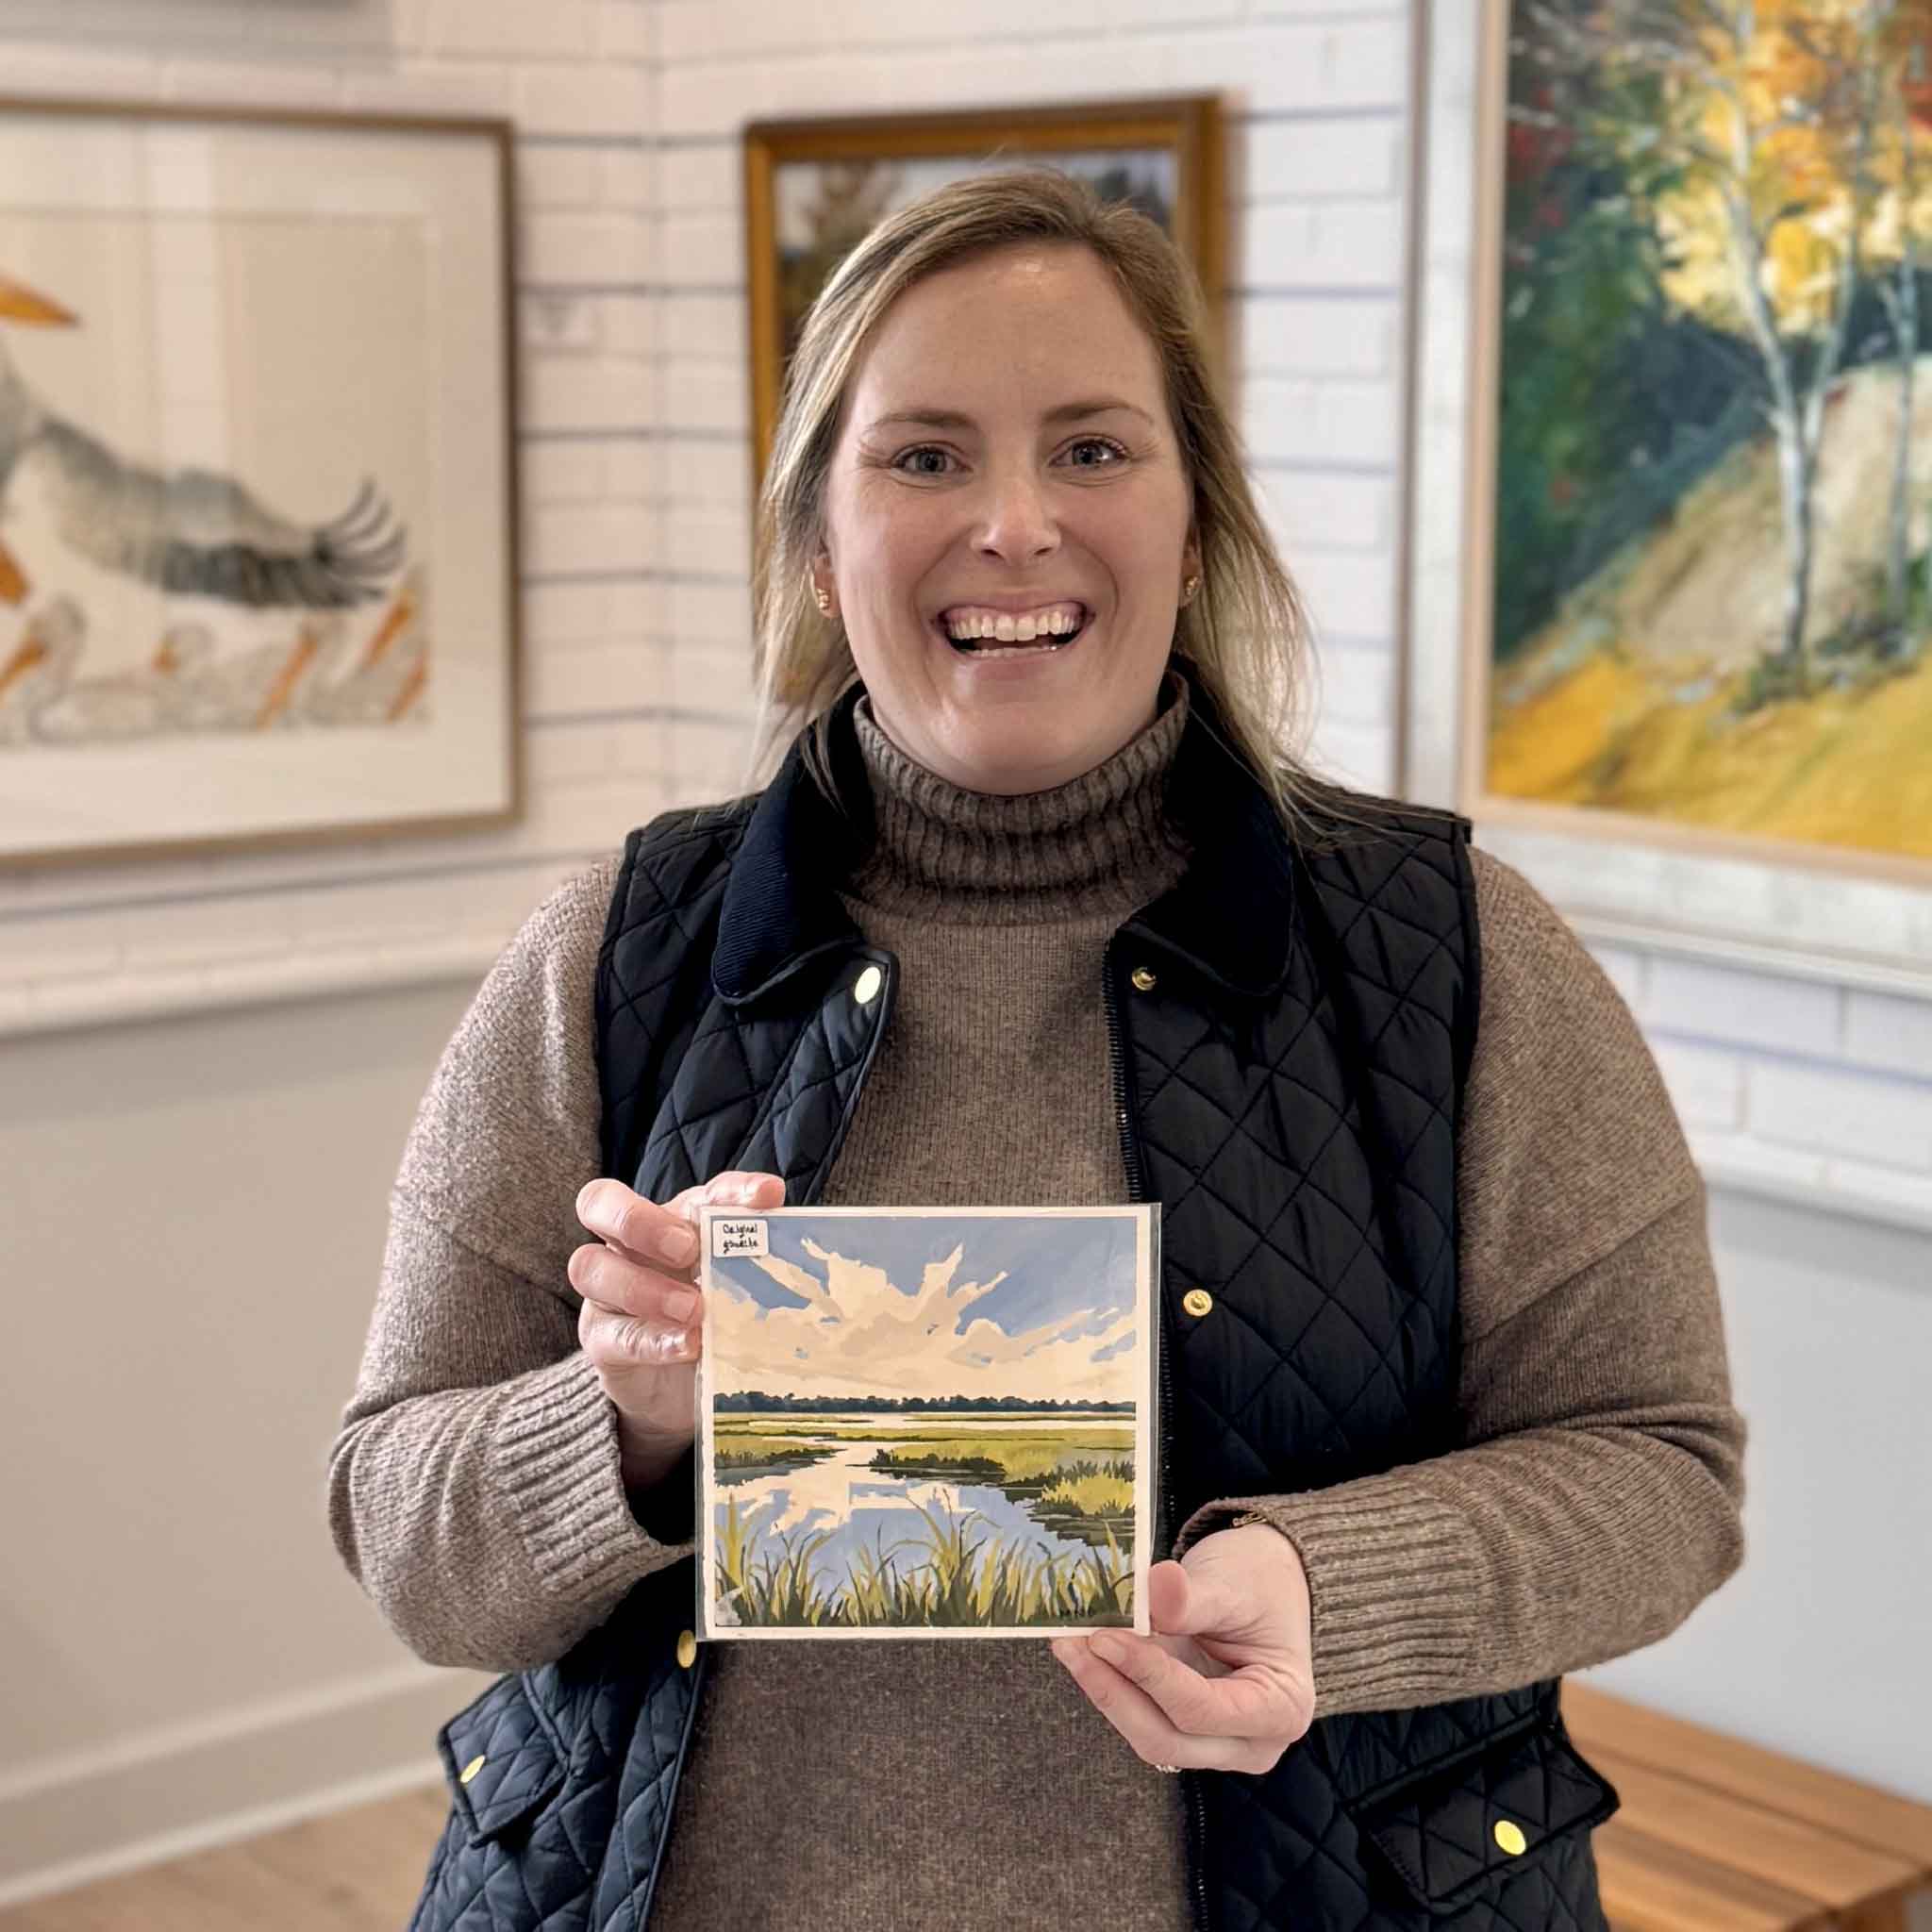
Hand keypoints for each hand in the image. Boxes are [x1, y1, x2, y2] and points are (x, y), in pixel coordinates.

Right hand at [571, 1169, 783, 1486]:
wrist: (678, 1389)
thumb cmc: (712, 1321)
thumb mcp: (736, 1290)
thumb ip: (755, 1265)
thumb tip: (798, 1241)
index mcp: (674, 1220)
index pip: (692, 1190)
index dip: (730, 1189)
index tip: (768, 1198)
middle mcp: (630, 1245)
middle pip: (600, 1202)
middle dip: (642, 1220)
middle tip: (688, 1247)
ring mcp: (607, 1291)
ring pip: (590, 1266)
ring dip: (646, 1287)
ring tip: (694, 1309)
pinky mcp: (600, 1340)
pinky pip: (612, 1333)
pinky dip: (653, 1339)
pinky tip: (688, 1345)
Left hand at [1051, 1522, 1315, 1774]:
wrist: (1266, 1584)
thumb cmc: (1260, 1584)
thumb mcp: (1231, 1584)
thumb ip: (1193, 1598)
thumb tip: (1154, 1589)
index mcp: (1280, 1709)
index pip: (1201, 1709)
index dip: (1148, 1676)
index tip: (1104, 1637)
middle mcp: (1252, 1742)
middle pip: (1169, 1739)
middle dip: (1114, 1693)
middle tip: (1072, 1645)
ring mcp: (1218, 1743)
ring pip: (1150, 1735)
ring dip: (1106, 1691)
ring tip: (1070, 1644)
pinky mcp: (1186, 1730)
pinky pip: (1144, 1717)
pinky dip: (1113, 1686)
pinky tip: (1085, 1651)